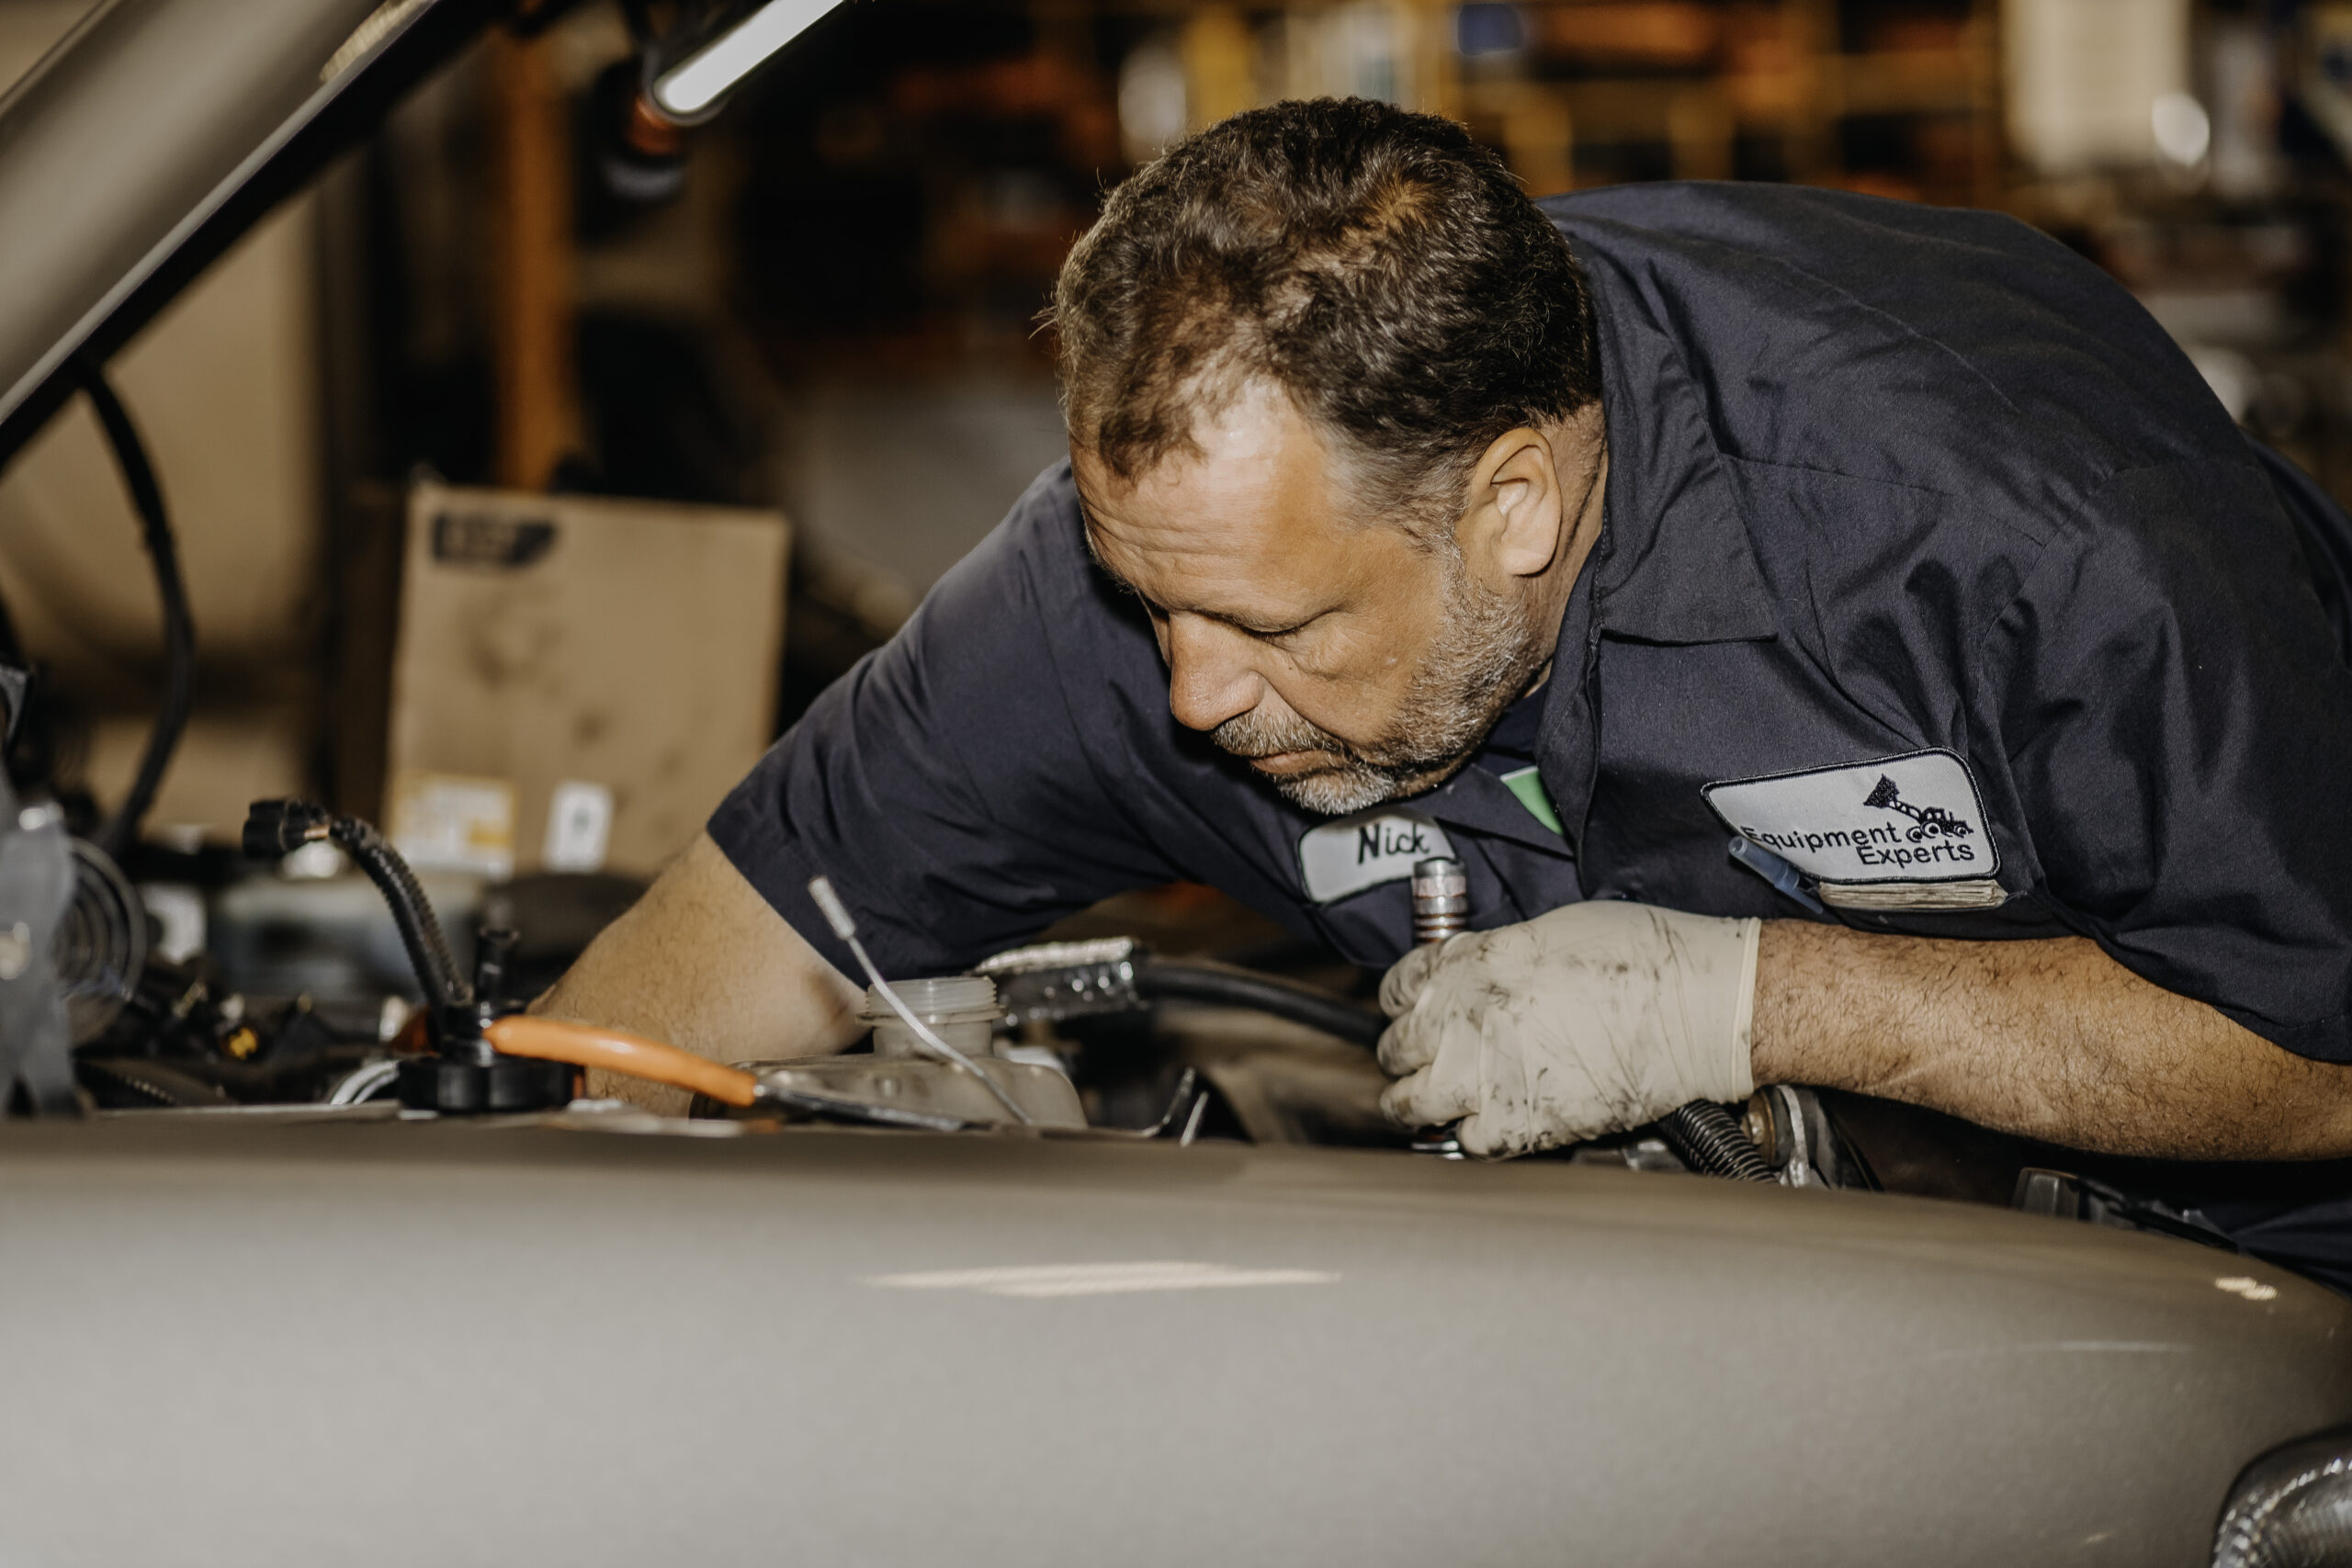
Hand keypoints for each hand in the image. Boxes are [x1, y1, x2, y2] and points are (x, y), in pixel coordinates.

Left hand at [1377, 901, 1761, 1157]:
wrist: (1697, 1009)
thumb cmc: (1643, 958)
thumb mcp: (1548, 932)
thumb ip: (1493, 957)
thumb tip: (1473, 974)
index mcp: (1469, 967)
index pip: (1396, 988)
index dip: (1402, 1001)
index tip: (1412, 1010)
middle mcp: (1464, 1023)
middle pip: (1396, 1048)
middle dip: (1403, 1053)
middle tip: (1420, 1058)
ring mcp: (1485, 1078)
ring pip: (1410, 1105)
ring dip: (1414, 1103)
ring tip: (1427, 1103)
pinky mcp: (1519, 1126)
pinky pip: (1466, 1143)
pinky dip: (1470, 1137)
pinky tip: (1486, 1124)